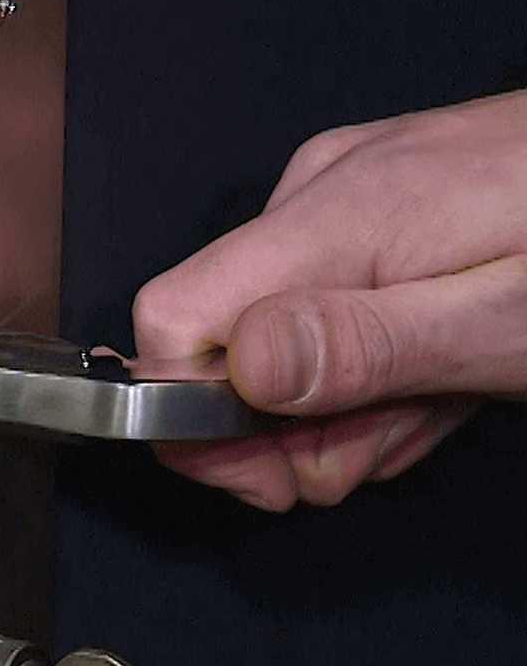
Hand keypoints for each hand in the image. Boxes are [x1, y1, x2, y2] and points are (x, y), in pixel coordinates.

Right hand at [133, 89, 526, 508]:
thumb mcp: (507, 324)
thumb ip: (370, 344)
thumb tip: (242, 364)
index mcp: (337, 215)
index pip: (171, 323)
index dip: (196, 418)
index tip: (275, 473)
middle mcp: (318, 193)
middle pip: (218, 344)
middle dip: (287, 429)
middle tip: (384, 448)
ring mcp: (343, 194)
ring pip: (270, 339)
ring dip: (338, 407)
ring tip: (434, 405)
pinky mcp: (371, 208)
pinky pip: (320, 309)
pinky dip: (365, 366)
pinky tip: (431, 374)